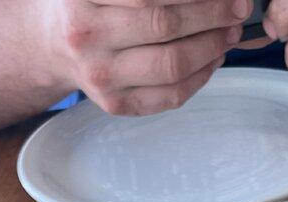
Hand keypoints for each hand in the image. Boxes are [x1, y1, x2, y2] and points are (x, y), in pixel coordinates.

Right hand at [54, 0, 250, 114]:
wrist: (50, 43)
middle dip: (211, 18)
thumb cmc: (85, 1)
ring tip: (230, 33)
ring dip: (211, 49)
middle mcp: (88, 39)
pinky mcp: (115, 105)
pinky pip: (169, 97)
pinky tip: (213, 59)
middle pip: (164, 27)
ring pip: (171, 67)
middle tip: (237, 10)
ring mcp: (101, 79)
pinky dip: (200, 78)